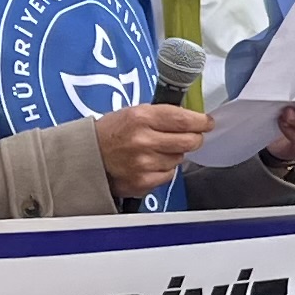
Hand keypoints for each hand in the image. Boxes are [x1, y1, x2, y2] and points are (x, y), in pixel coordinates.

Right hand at [96, 101, 213, 198]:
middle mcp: (143, 140)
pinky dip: (164, 169)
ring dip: (174, 154)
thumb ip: (162, 115)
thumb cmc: (110, 134)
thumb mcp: (133, 112)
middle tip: (191, 137)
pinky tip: (150, 163)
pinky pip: (168, 175)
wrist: (87, 157)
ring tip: (156, 150)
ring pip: (179, 158)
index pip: (184, 119)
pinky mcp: (143, 181)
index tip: (207, 123)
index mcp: (141, 118)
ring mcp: (144, 163)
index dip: (201, 121)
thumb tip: (191, 119)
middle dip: (194, 138)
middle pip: (190, 141)